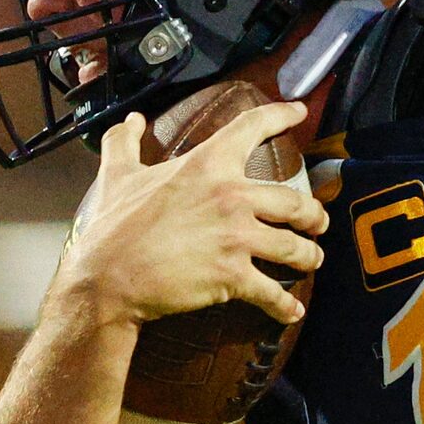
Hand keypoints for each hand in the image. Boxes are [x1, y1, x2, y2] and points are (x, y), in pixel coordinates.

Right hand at [58, 89, 327, 327]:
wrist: (106, 278)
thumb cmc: (112, 226)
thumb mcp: (117, 175)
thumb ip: (125, 143)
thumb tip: (131, 120)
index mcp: (206, 165)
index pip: (251, 127)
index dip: (281, 115)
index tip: (299, 112)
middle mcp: (230, 196)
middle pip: (295, 202)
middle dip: (314, 215)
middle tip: (317, 222)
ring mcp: (235, 237)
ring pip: (295, 246)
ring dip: (310, 256)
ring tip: (312, 259)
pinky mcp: (233, 276)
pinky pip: (274, 292)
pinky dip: (286, 305)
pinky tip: (293, 311)